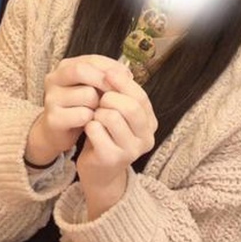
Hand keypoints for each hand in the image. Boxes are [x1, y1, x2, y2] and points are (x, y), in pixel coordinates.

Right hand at [25, 55, 131, 166]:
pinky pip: (83, 115)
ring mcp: (51, 98)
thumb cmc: (80, 105)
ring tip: (97, 110)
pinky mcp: (53, 118)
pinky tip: (90, 122)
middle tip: (116, 94)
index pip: (92, 59)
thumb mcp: (92, 86)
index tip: (126, 78)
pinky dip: (92, 119)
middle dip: (104, 82)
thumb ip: (106, 76)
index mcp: (65, 66)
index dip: (112, 68)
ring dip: (99, 104)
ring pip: (87, 94)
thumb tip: (126, 75)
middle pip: (82, 71)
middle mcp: (54, 79)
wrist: (58, 131)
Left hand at [77, 68, 157, 219]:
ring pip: (111, 117)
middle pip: (130, 107)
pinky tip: (90, 130)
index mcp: (151, 123)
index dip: (123, 83)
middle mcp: (146, 138)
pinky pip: (96, 130)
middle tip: (100, 102)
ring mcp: (131, 151)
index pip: (141, 97)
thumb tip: (115, 69)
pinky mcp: (112, 158)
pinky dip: (89, 126)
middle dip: (110, 98)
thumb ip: (122, 94)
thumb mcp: (120, 114)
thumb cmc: (108, 135)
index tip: (108, 73)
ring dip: (98, 113)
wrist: (99, 172)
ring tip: (95, 118)